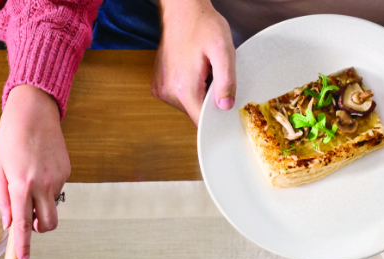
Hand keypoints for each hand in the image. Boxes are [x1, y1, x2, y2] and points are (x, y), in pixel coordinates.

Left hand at [0, 85, 68, 258]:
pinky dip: (47, 188)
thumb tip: (10, 223)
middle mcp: (42, 184)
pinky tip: (39, 168)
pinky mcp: (67, 170)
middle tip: (30, 220)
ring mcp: (58, 177)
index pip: (24, 224)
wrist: (33, 111)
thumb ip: (3, 199)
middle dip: (40, 229)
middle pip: (48, 224)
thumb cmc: (9, 139)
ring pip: (52, 206)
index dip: (24, 245)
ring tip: (29, 182)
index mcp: (21, 185)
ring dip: (42, 206)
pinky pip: (57, 190)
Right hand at [153, 0, 235, 124]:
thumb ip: (226, 81)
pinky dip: (188, 89)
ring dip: (198, 94)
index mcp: (183, 88)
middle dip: (208, 101)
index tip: (224, 106)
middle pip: (194, 113)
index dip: (215, 117)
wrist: (182, 12)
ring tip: (202, 71)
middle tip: (213, 76)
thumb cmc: (202, 26)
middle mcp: (168, 92)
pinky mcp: (158, 85)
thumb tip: (225, 106)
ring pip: (186, 106)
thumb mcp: (223, 50)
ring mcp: (160, 89)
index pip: (201, 120)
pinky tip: (192, 71)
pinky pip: (177, 97)